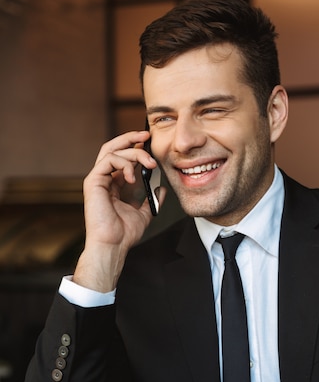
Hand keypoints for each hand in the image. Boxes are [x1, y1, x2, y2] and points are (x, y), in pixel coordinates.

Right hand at [73, 131, 161, 291]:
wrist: (113, 245)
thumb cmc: (124, 234)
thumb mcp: (144, 214)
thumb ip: (151, 200)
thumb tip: (160, 188)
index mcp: (113, 185)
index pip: (122, 157)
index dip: (135, 147)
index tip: (149, 143)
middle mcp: (103, 179)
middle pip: (113, 148)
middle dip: (130, 138)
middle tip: (147, 136)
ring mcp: (97, 179)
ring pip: (112, 151)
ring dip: (134, 153)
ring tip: (149, 164)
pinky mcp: (93, 181)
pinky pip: (108, 160)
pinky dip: (124, 164)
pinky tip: (134, 177)